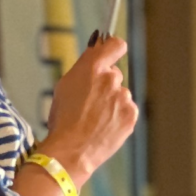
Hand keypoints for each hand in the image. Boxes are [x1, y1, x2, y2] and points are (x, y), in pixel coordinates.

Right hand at [43, 37, 137, 185]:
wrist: (71, 151)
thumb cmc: (63, 120)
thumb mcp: (64, 86)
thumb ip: (84, 67)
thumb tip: (95, 51)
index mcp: (93, 67)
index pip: (115, 45)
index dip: (114, 48)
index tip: (112, 52)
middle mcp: (111, 78)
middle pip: (114, 74)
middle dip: (106, 85)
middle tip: (92, 102)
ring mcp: (123, 97)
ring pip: (121, 95)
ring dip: (112, 103)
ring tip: (95, 120)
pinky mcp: (131, 114)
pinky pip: (127, 110)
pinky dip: (119, 117)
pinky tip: (104, 127)